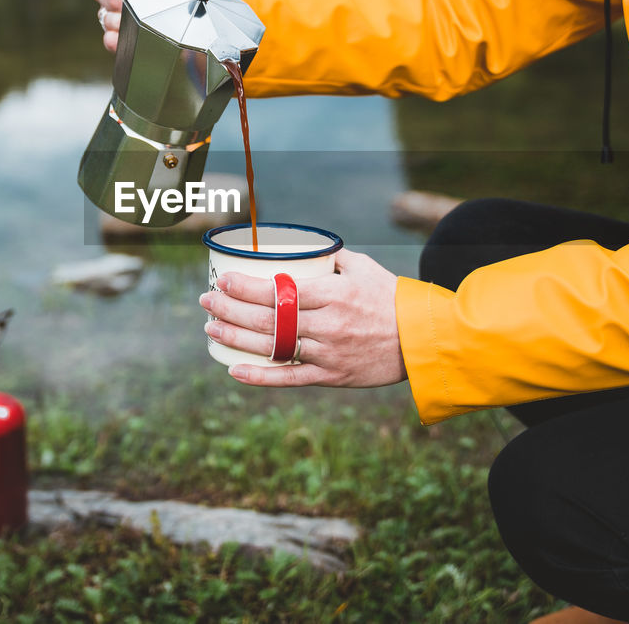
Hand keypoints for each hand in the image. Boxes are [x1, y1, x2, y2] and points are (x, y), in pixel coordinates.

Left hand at [198, 249, 406, 387]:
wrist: (423, 340)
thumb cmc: (392, 299)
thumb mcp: (365, 269)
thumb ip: (333, 258)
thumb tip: (305, 249)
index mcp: (333, 293)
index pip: (278, 290)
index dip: (245, 286)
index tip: (223, 279)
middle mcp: (327, 324)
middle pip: (267, 318)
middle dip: (229, 308)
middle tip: (206, 300)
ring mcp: (328, 353)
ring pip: (272, 347)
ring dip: (235, 338)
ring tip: (210, 328)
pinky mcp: (332, 376)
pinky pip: (290, 378)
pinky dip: (260, 376)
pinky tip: (234, 370)